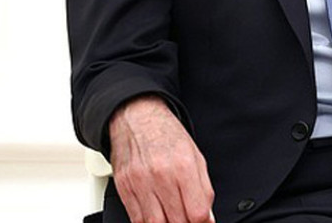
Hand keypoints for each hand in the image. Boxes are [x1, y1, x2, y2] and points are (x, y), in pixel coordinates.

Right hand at [108, 94, 215, 222]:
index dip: (202, 222)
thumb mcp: (196, 157)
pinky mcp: (124, 188)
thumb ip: (204, 189)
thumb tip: (207, 217)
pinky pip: (136, 218)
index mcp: (183, 167)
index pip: (196, 212)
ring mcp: (140, 183)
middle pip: (176, 221)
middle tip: (188, 219)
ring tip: (173, 218)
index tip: (203, 222)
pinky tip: (157, 216)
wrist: (137, 119)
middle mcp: (161, 176)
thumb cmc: (167, 136)